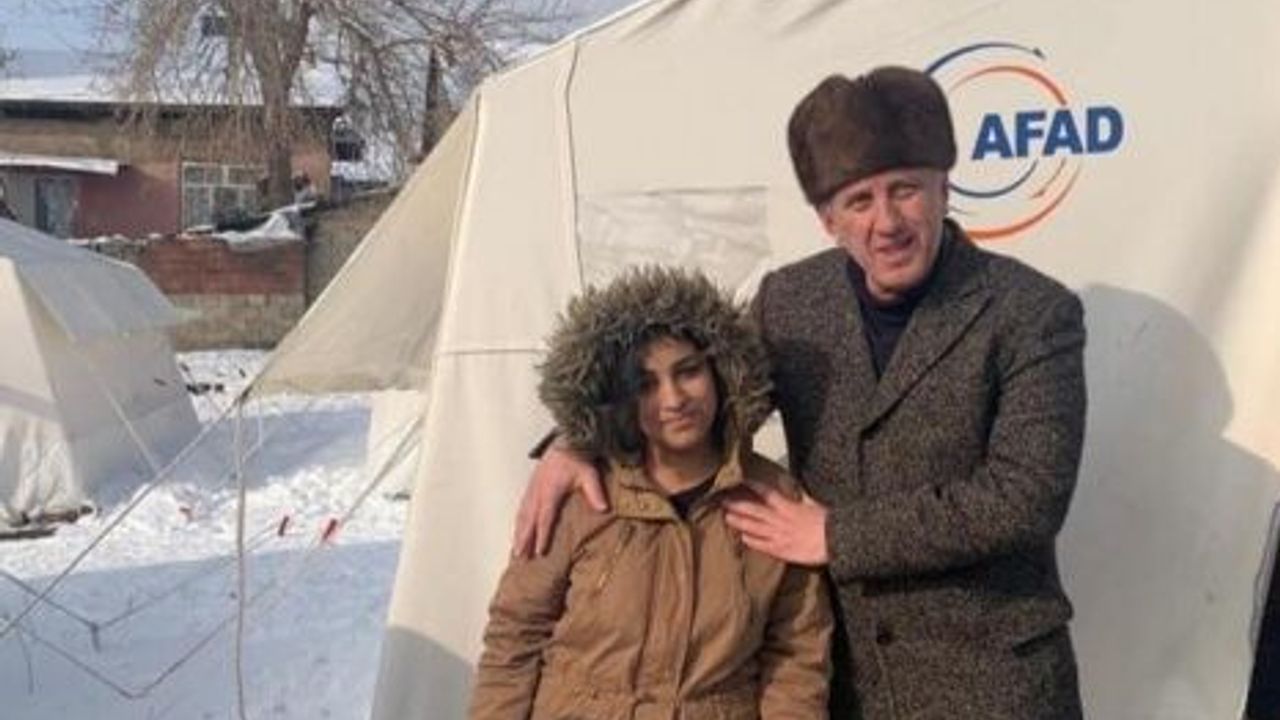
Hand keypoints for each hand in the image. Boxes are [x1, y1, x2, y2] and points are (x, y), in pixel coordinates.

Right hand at [512, 441, 606, 557]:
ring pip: (522, 514)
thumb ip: (595, 491)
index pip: (545, 517)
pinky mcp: (531, 486)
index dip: (542, 535)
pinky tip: (517, 530)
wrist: (566, 441)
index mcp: (550, 490)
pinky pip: (522, 507)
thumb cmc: (578, 458)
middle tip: (520, 556)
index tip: (540, 551)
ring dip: (518, 532)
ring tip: (515, 550)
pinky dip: (518, 521)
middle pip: (528, 519)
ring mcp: (532, 488)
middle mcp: (538, 491)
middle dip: (524, 539)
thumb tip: (603, 509)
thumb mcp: (589, 473)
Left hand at [724, 480, 828, 565]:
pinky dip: (752, 541)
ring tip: (727, 517)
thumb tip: (796, 490)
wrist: (837, 542)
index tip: (741, 481)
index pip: (767, 493)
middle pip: (755, 511)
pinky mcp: (783, 551)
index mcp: (789, 507)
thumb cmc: (829, 523)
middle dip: (738, 505)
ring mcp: (780, 536)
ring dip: (740, 522)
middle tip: (723, 500)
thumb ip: (802, 498)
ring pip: (755, 528)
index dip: (753, 487)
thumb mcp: (815, 505)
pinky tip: (742, 538)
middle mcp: (781, 520)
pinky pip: (764, 546)